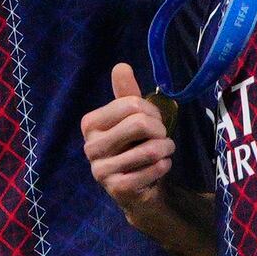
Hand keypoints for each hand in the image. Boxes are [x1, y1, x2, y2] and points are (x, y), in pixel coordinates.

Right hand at [78, 61, 175, 214]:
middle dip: (160, 130)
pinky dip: (164, 167)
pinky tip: (159, 168)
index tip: (154, 121)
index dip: (152, 111)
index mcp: (91, 124)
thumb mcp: (131, 120)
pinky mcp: (116, 188)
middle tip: (160, 138)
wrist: (137, 189)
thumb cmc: (134, 147)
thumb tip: (121, 66)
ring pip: (150, 149)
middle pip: (140, 123)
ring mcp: (100, 169)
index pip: (131, 105)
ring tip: (163, 153)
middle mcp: (90, 146)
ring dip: (166, 150)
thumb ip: (127, 95)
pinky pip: (152, 170)